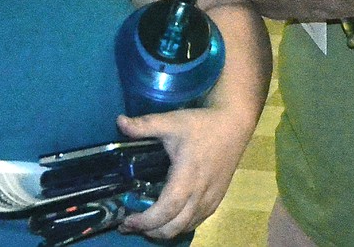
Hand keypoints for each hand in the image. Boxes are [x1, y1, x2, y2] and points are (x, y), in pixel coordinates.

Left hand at [113, 107, 251, 239]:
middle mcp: (200, 194)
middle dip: (150, 231)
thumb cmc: (201, 124)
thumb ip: (145, 125)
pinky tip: (166, 219)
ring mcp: (210, 200)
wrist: (233, 125)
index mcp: (187, 176)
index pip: (166, 209)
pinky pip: (195, 222)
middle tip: (129, 225)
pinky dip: (178, 226)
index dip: (146, 221)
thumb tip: (119, 122)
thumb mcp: (171, 121)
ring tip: (144, 224)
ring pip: (185, 227)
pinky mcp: (216, 201)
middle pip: (174, 226)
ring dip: (163, 231)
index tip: (127, 220)